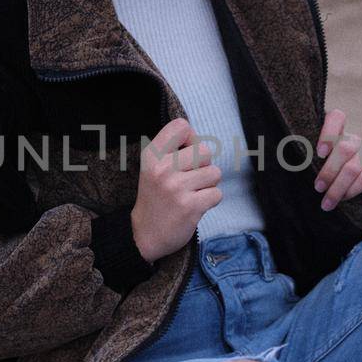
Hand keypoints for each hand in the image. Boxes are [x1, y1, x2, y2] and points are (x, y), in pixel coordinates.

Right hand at [130, 118, 223, 261]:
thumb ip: (173, 150)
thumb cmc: (155, 198)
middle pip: (204, 151)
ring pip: (214, 172)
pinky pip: (217, 193)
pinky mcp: (190, 206)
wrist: (144, 235)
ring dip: (208, 184)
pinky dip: (210, 200)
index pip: (181, 127)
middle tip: (190, 179)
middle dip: (203, 166)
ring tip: (192, 193)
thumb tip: (197, 138)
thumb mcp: (153, 167)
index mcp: (152, 155)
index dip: (191, 139)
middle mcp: (162, 169)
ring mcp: (176, 188)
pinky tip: (195, 205)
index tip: (185, 154)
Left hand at [312, 108, 361, 211]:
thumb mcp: (313, 169)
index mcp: (335, 135)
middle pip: (345, 147)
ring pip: (353, 167)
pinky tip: (343, 200)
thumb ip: (307, 161)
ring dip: (337, 188)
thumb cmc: (324, 183)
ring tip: (326, 203)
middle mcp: (353, 141)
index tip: (319, 153)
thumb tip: (294, 164)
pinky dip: (351, 191)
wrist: (349, 203)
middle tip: (318, 188)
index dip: (329, 132)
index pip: (337, 117)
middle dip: (329, 171)